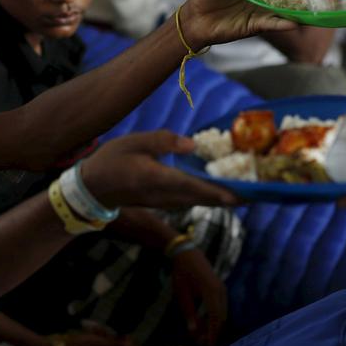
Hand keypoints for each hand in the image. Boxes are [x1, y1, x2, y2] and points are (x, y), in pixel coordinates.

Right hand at [80, 131, 239, 209]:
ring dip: (220, 199)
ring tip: (243, 194)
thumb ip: (163, 141)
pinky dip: (206, 198)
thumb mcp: (134, 141)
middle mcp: (163, 195)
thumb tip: (192, 144)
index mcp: (156, 178)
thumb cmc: (110, 161)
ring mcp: (162, 202)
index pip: (192, 185)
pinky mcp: (161, 203)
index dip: (216, 191)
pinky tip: (217, 193)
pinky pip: (190, 202)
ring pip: (198, 202)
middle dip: (228, 197)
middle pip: (202, 198)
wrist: (91, 189)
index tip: (238, 195)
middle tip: (254, 195)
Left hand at [170, 248, 226, 345]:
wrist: (188, 254)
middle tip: (205, 344)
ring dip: (215, 325)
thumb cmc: (182, 274)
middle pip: (221, 318)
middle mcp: (220, 291)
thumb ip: (189, 314)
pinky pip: (221, 307)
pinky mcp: (221, 289)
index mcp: (211, 292)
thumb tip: (193, 332)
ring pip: (223, 313)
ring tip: (205, 336)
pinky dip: (216, 317)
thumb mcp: (182, 295)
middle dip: (214, 332)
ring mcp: (223, 289)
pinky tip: (207, 324)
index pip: (215, 318)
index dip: (213, 334)